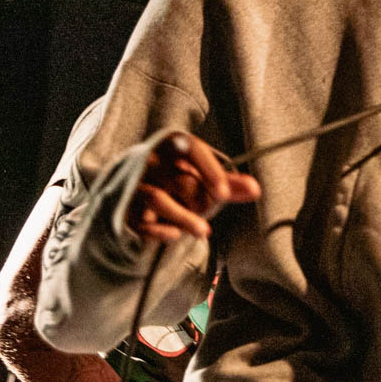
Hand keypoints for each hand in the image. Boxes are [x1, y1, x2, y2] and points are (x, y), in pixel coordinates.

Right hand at [129, 132, 259, 243]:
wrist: (131, 186)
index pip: (192, 149)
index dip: (209, 170)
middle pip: (179, 180)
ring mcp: (135, 184)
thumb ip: (226, 183)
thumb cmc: (175, 178)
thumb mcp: (200, 176)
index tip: (225, 194)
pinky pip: (140, 220)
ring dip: (183, 217)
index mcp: (172, 145)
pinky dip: (158, 230)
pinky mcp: (124, 208)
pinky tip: (175, 236)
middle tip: (213, 209)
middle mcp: (151, 161)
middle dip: (199, 199)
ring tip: (204, 232)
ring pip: (157, 198)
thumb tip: (256, 190)